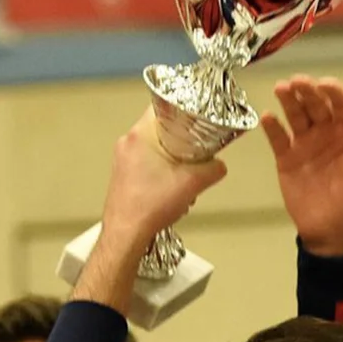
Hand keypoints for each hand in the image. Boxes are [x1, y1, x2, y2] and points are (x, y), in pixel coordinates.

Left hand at [97, 111, 228, 260]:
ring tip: (182, 175)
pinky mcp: (123, 176)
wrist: (126, 235)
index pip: (164, 106)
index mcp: (139, 135)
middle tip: (195, 151)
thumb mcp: (192, 184)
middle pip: (161, 129)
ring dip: (172, 159)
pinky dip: (161, 172)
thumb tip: (219, 165)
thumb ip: (213, 169)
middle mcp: (127, 144)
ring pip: (155, 148)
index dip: (184, 110)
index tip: (197, 117)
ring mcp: (123, 160)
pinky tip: (170, 188)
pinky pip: (147, 164)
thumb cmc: (146, 209)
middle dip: (181, 141)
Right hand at [264, 76, 342, 256]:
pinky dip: (272, 127)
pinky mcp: (287, 158)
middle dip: (307, 90)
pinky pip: (278, 139)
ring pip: (296, 115)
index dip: (334, 92)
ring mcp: (305, 144)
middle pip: (317, 105)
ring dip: (289, 101)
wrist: (332, 232)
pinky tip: (267, 117)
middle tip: (297, 82)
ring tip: (281, 88)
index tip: (324, 84)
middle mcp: (326, 133)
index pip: (342, 106)